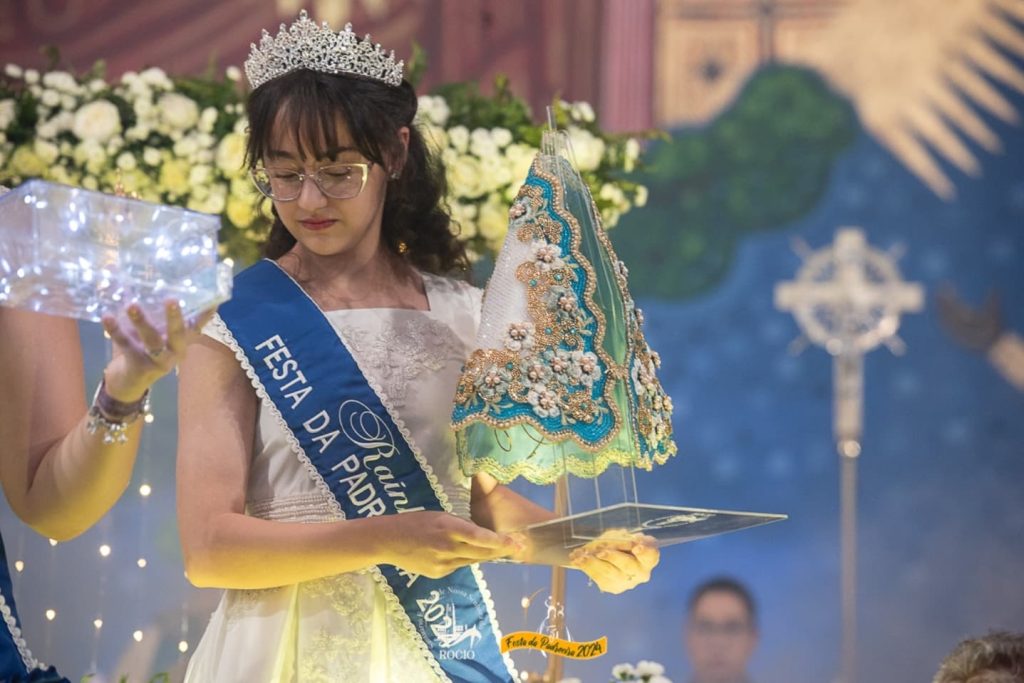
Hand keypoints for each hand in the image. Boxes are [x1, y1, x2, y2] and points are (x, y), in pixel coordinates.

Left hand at [101, 301, 215, 401]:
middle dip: (175, 317)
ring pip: (152, 341)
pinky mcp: (139, 365)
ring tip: (132, 306)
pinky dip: (116, 331)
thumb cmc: (145, 348)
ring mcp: (158, 360)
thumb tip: (139, 280)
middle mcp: (175, 351)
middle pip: (178, 334)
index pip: (196, 325)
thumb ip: (152, 312)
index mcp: (182, 342)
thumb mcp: (154, 332)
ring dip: (142, 322)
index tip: (213, 300)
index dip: (206, 314)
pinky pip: (127, 345)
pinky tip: (107, 317)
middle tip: (172, 300)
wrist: (130, 381)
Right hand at [382, 511, 520, 578]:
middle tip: (520, 546)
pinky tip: (470, 553)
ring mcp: (444, 563)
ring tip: (503, 549)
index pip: (480, 537)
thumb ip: (459, 526)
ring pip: (473, 560)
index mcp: (448, 528)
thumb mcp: (439, 516)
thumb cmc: (414, 522)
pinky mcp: (439, 573)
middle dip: (502, 549)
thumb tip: (478, 534)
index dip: (500, 541)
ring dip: (488, 555)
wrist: (388, 540)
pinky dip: (467, 559)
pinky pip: (460, 565)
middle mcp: (448, 548)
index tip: (516, 541)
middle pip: (482, 552)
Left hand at [569, 529, 659, 593]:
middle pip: (628, 565)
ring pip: (610, 573)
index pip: (650, 555)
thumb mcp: (620, 535)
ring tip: (581, 556)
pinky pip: (599, 577)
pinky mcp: (613, 587)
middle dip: (613, 557)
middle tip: (600, 551)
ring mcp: (627, 582)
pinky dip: (587, 567)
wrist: (609, 556)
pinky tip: (577, 560)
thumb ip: (618, 538)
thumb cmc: (620, 543)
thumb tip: (607, 543)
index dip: (645, 551)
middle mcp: (640, 573)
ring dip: (594, 563)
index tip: (636, 546)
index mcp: (648, 557)